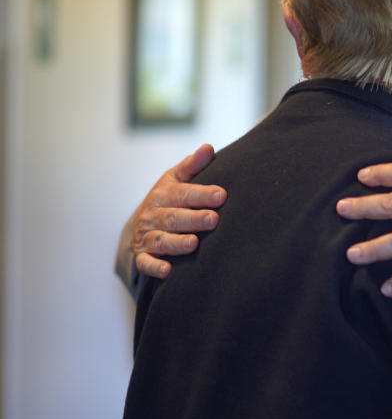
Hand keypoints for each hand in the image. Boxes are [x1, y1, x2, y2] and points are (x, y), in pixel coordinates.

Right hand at [130, 144, 226, 278]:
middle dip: (193, 219)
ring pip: (160, 240)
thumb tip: (208, 147)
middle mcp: (152, 215)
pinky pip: (146, 263)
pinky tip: (168, 271)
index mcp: (163, 194)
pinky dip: (155, 267)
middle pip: (173, 218)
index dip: (202, 194)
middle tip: (214, 220)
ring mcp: (146, 236)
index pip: (183, 193)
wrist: (142, 221)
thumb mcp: (176, 179)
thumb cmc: (168, 198)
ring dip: (176, 243)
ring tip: (194, 243)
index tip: (222, 195)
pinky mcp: (143, 255)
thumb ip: (193, 165)